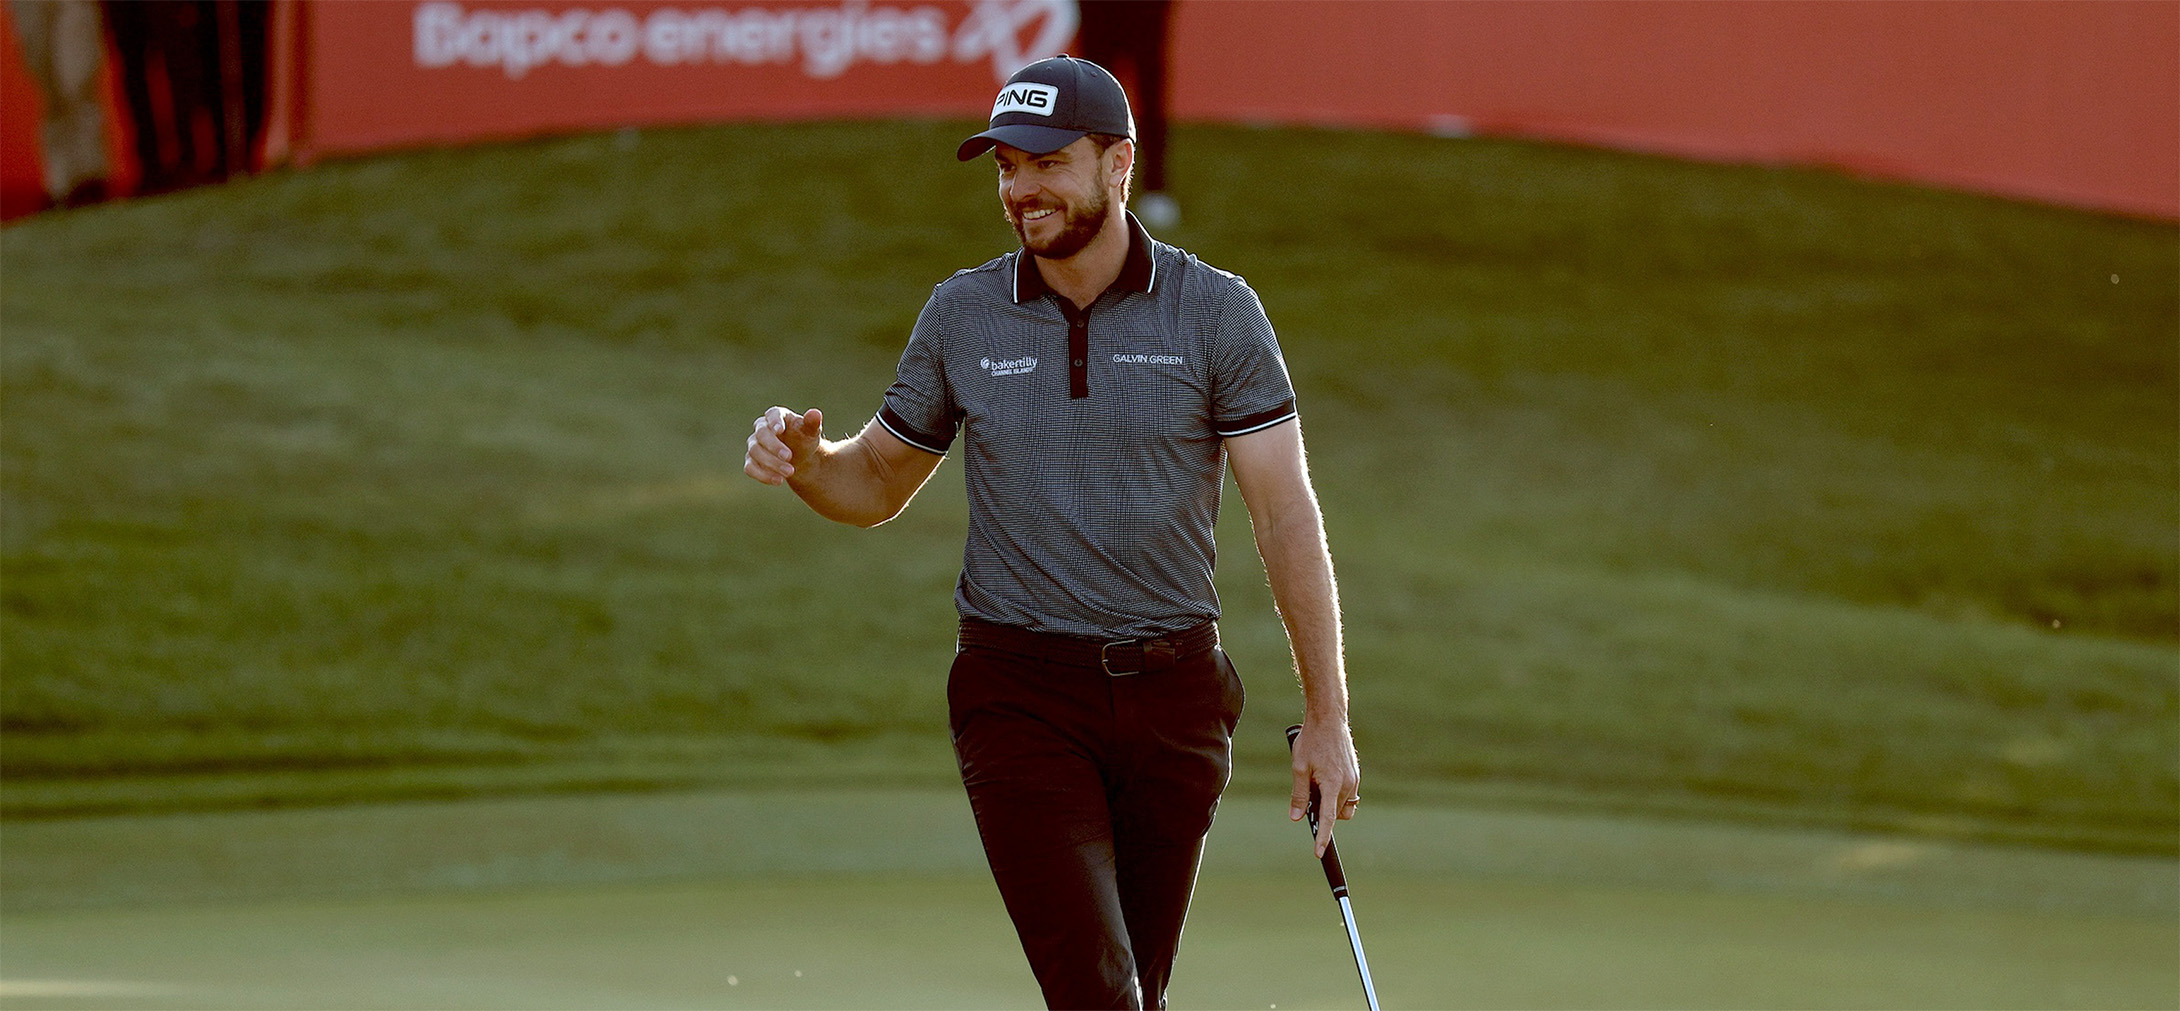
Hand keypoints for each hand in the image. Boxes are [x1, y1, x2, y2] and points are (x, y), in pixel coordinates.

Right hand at [744, 406, 823, 485]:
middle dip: (774, 447)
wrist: (801, 457)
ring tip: (790, 472)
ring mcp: (754, 445)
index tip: (780, 430)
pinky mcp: (751, 461)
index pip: (772, 414)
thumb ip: (812, 423)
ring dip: (771, 463)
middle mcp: (761, 428)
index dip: (774, 421)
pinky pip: (750, 468)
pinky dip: (763, 475)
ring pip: (755, 452)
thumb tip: (815, 413)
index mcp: (776, 416)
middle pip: (761, 434)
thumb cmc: (804, 439)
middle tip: (789, 457)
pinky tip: (778, 480)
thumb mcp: (811, 432)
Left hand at [1290, 718, 1360, 856]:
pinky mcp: (1355, 774)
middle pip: (1336, 814)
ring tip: (1315, 782)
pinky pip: (1347, 794)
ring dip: (1330, 803)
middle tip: (1307, 797)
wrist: (1329, 719)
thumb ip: (1299, 794)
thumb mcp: (1299, 768)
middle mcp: (1347, 784)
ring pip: (1343, 805)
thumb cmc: (1312, 741)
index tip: (1318, 852)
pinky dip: (1335, 794)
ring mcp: (1354, 779)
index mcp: (1332, 784)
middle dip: (1323, 813)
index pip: (1329, 819)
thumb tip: (1296, 817)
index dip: (1323, 837)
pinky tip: (1323, 776)